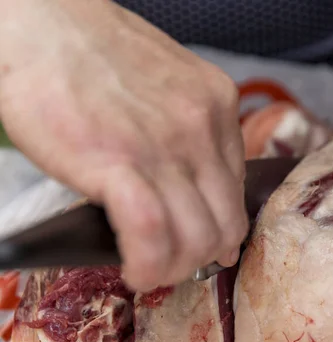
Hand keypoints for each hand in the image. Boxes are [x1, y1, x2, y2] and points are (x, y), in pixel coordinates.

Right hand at [0, 0, 248, 290]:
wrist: (40, 22)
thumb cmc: (93, 55)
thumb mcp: (167, 84)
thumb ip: (188, 131)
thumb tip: (190, 186)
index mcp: (218, 105)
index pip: (238, 189)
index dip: (222, 227)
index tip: (205, 244)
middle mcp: (204, 127)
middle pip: (227, 222)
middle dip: (204, 257)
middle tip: (175, 265)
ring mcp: (167, 145)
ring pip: (199, 237)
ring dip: (176, 269)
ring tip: (151, 272)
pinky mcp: (120, 161)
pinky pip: (154, 234)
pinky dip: (149, 266)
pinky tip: (136, 272)